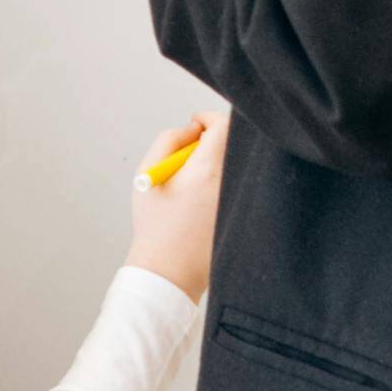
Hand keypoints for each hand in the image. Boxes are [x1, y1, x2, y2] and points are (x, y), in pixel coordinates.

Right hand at [126, 108, 228, 296]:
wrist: (168, 272)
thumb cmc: (155, 225)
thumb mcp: (147, 175)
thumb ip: (168, 140)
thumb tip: (191, 129)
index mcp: (206, 170)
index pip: (224, 125)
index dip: (208, 118)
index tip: (194, 125)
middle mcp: (230, 183)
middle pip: (236, 141)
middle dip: (215, 138)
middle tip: (193, 151)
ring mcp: (241, 199)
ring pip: (238, 163)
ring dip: (218, 161)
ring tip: (195, 179)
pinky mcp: (243, 213)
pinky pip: (242, 184)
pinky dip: (224, 181)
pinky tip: (203, 199)